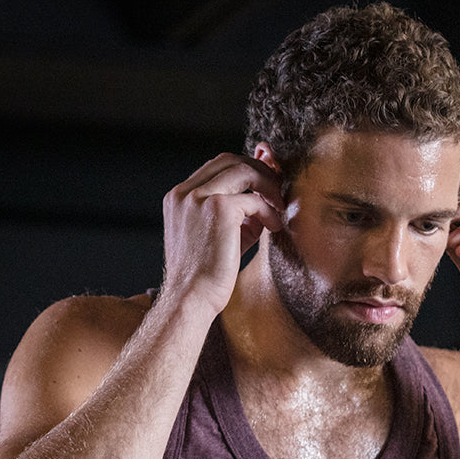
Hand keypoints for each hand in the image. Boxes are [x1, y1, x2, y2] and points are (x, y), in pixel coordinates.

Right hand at [160, 153, 283, 315]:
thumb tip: (263, 204)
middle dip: (259, 171)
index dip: (244, 170)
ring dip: (267, 185)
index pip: (215, 168)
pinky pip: (254, 200)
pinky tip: (275, 227)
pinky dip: (269, 212)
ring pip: (243, 171)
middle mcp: (185, 192)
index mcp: (179, 198)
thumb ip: (237, 219)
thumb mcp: (219, 239)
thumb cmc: (206, 278)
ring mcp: (200, 197)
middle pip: (229, 160)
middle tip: (279, 190)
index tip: (266, 184)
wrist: (192, 298)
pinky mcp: (219, 208)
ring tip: (280, 205)